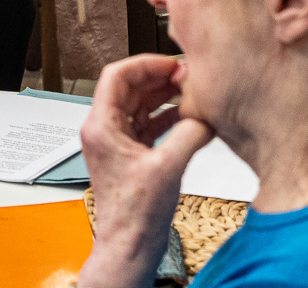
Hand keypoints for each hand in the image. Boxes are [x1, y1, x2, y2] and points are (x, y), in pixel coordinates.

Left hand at [75, 54, 215, 287]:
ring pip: (138, 105)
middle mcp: (104, 130)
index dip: (145, 64)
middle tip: (186, 75)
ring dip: (163, 96)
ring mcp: (116, 142)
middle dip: (157, 78)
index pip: (117, 76)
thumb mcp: (167, 168)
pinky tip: (187, 116)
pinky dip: (166, 117)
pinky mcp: (130, 155)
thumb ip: (188, 135)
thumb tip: (206, 116)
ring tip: (189, 90)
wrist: (130, 244)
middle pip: (128, 88)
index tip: (170, 62)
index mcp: (101, 126)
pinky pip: (147, 124)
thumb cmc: (135, 214)